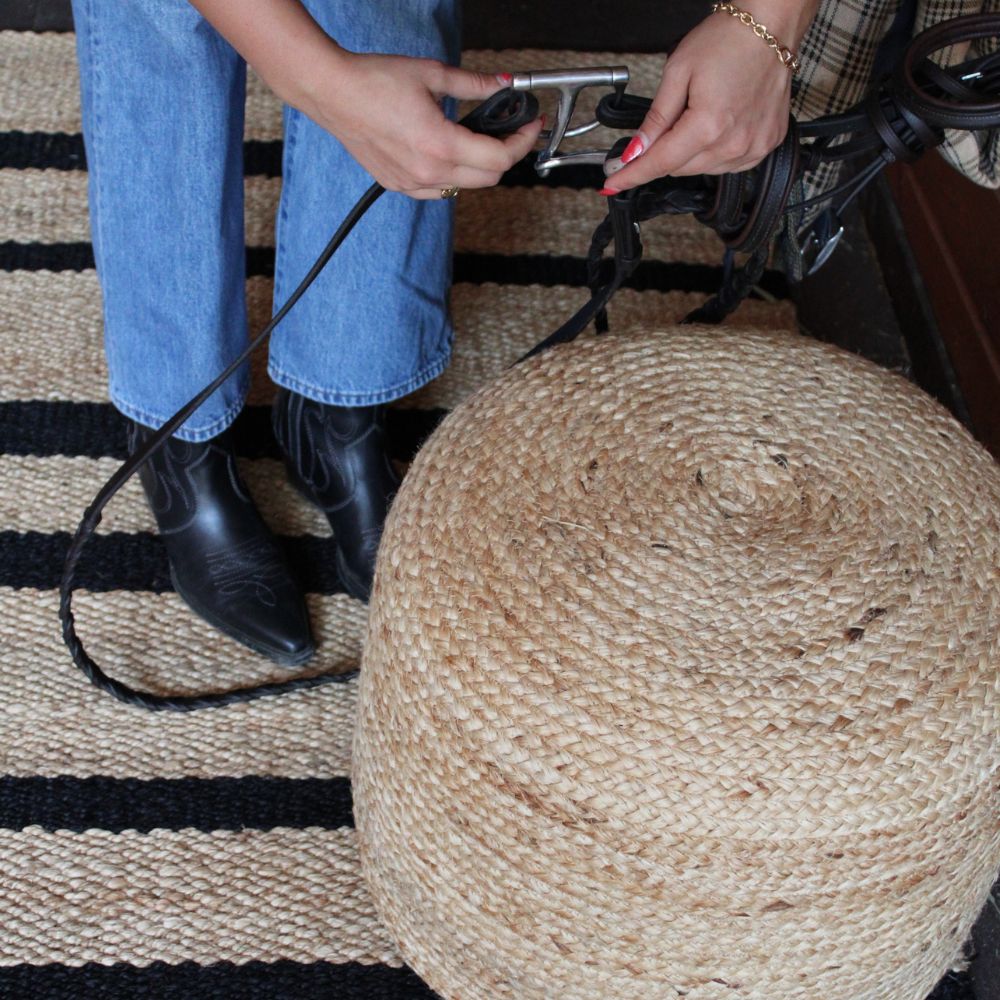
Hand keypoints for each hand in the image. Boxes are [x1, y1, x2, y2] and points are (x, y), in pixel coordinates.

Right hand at [186, 0, 541, 198]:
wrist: (332, 92)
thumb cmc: (374, 80)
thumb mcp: (432, 74)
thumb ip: (474, 84)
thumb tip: (504, 85)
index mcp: (440, 145)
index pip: (499, 159)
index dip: (522, 142)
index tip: (531, 126)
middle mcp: (428, 172)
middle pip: (488, 179)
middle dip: (506, 155)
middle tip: (511, 131)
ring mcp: (412, 183)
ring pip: (465, 187)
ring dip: (479, 168)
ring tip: (477, 139)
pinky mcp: (398, 185)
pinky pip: (439, 190)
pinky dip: (453, 175)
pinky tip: (448, 152)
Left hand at [606, 0, 818, 190]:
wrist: (770, 26)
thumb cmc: (728, 40)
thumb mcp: (678, 72)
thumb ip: (656, 119)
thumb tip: (634, 151)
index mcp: (709, 125)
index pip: (660, 163)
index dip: (632, 174)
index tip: (613, 183)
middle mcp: (733, 143)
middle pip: (679, 168)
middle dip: (662, 154)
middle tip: (664, 125)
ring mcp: (753, 147)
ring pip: (702, 169)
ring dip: (689, 153)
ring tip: (698, 115)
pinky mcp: (765, 145)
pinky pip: (728, 164)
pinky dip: (714, 153)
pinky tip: (717, 127)